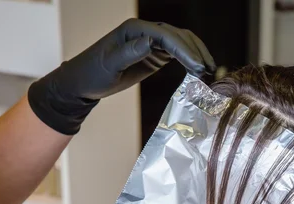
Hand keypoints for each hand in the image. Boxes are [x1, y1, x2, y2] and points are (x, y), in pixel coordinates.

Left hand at [28, 18, 215, 134]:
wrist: (83, 83)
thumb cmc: (92, 74)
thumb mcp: (109, 65)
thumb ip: (128, 53)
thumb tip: (149, 41)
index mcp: (135, 30)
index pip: (166, 35)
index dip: (185, 50)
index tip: (198, 66)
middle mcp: (145, 32)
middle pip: (178, 36)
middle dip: (195, 51)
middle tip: (208, 71)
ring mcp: (150, 42)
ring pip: (180, 43)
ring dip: (196, 55)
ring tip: (209, 72)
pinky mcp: (153, 54)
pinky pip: (176, 53)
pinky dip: (189, 61)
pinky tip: (198, 72)